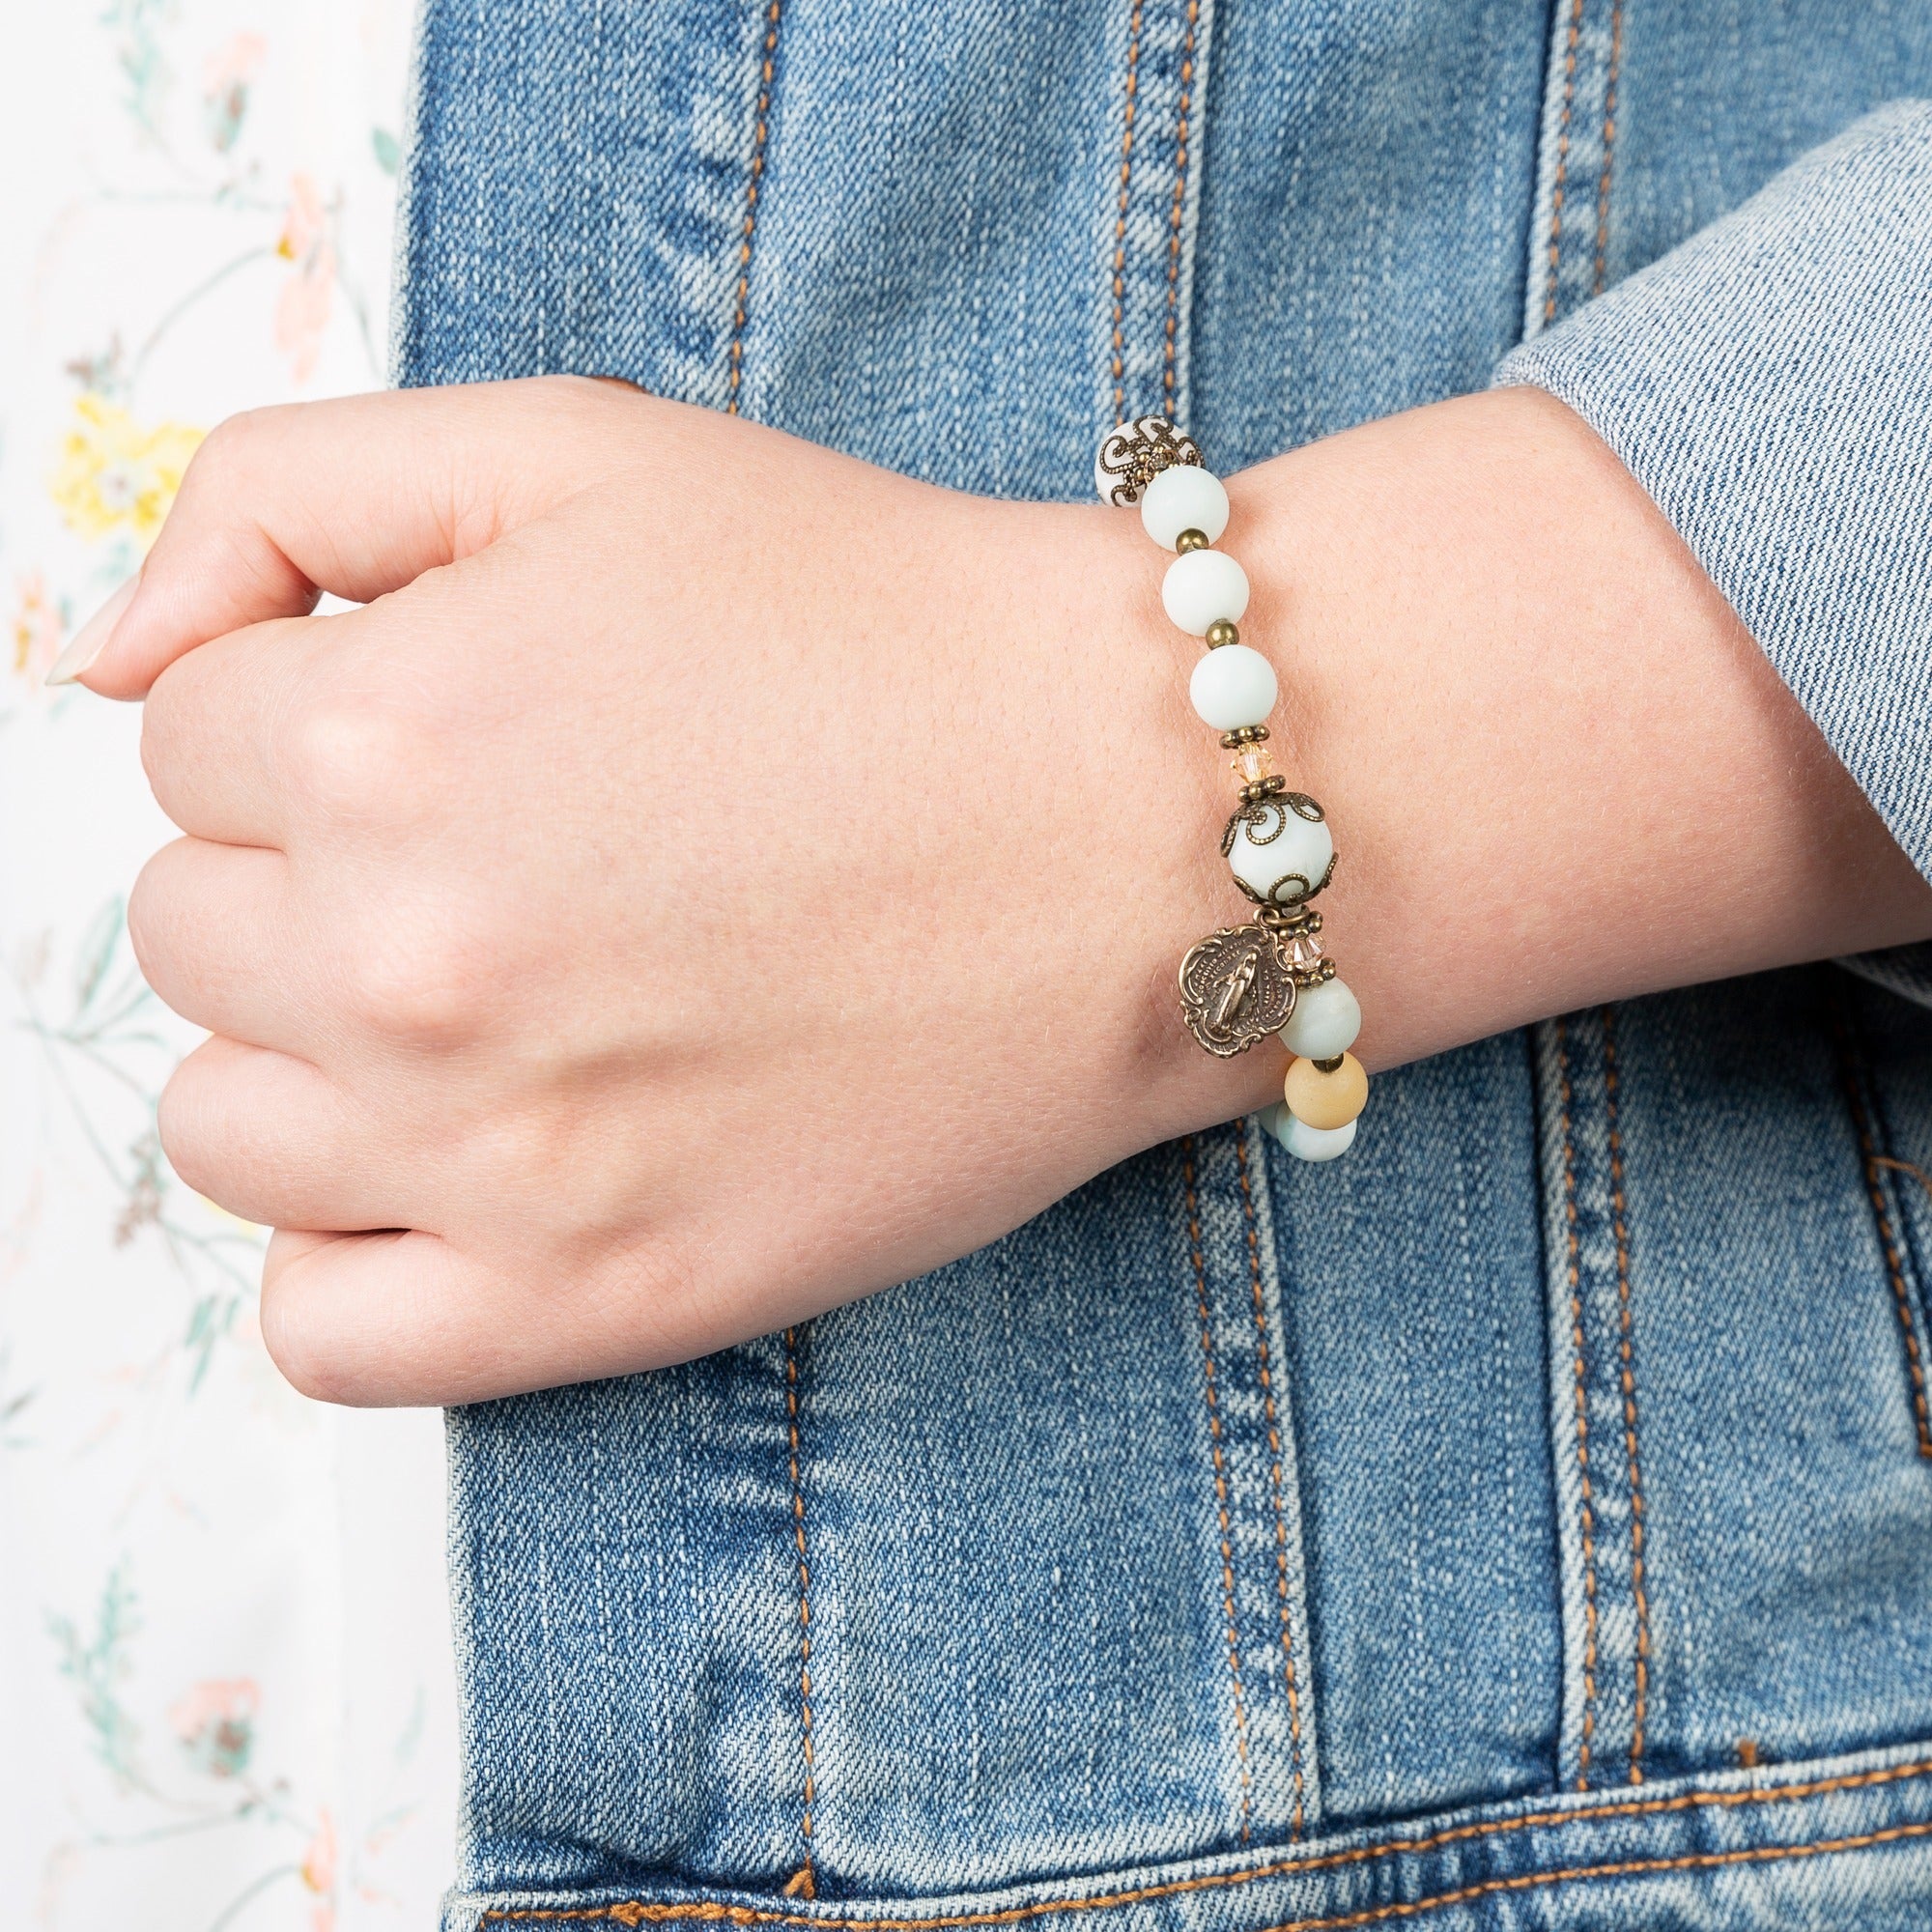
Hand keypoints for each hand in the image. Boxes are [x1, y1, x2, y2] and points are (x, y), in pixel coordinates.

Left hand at [77, 379, 1929, 1403]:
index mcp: (377, 736)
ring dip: (322, 1056)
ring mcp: (493, 1159)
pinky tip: (463, 1173)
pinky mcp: (595, 1302)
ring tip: (497, 1004)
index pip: (178, 746)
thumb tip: (106, 655)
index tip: (467, 729)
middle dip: (314, 875)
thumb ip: (281, 494)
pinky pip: (324, 1336)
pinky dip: (354, 1262)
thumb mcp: (578, 447)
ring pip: (229, 1130)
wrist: (1140, 818)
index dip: (320, 717)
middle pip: (188, 935)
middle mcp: (404, 964)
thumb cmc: (886, 628)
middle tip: (509, 854)